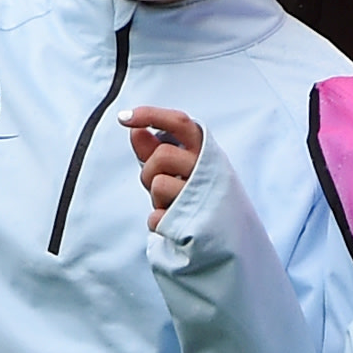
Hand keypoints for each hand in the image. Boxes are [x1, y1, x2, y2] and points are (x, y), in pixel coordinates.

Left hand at [125, 106, 204, 226]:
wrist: (228, 237)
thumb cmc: (199, 197)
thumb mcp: (179, 169)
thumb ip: (156, 149)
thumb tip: (135, 131)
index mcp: (206, 151)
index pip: (180, 123)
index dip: (151, 116)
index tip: (124, 118)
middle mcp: (208, 169)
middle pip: (163, 156)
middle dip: (150, 170)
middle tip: (158, 183)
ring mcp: (202, 197)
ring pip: (159, 184)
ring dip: (156, 197)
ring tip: (172, 204)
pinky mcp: (193, 223)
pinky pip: (156, 217)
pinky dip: (157, 221)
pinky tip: (172, 222)